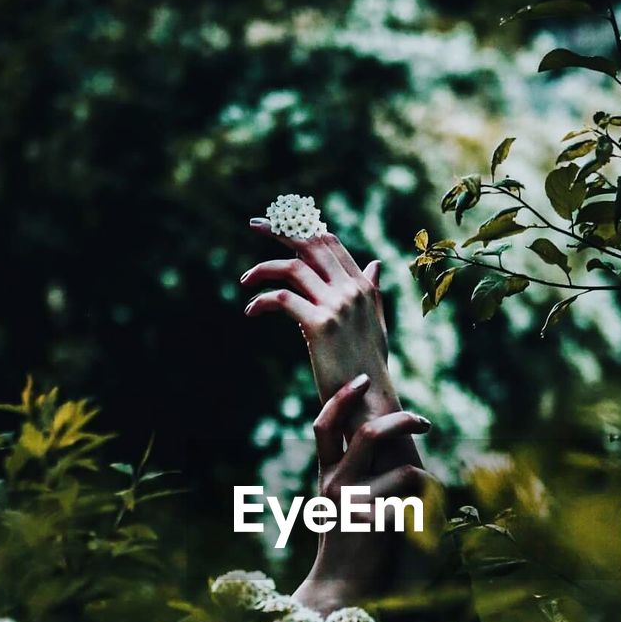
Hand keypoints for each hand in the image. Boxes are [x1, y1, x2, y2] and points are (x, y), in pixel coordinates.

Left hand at [241, 219, 398, 434]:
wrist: (370, 399)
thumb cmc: (368, 365)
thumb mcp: (375, 322)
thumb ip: (372, 291)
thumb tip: (375, 263)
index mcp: (362, 287)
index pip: (330, 243)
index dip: (303, 228)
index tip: (280, 222)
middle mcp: (350, 291)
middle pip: (312, 244)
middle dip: (281, 229)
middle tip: (255, 224)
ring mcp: (336, 306)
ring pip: (293, 268)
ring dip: (263, 268)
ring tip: (245, 281)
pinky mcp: (319, 326)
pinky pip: (282, 298)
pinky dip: (262, 300)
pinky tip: (251, 310)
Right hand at [292, 374, 435, 614]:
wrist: (338, 588)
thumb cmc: (346, 546)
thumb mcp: (341, 504)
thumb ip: (352, 473)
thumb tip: (377, 439)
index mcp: (326, 476)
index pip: (324, 426)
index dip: (342, 399)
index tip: (362, 380)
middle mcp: (335, 484)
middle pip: (368, 434)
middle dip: (401, 421)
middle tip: (424, 423)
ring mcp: (353, 504)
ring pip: (404, 471)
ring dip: (425, 482)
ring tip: (425, 498)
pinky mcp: (374, 524)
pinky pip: (417, 505)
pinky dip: (427, 511)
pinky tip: (421, 527)